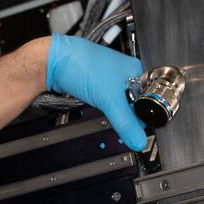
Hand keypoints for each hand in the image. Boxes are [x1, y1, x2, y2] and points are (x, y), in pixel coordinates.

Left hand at [46, 35, 147, 150]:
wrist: (53, 62)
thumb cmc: (82, 65)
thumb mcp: (109, 99)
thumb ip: (126, 123)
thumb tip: (139, 141)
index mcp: (136, 71)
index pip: (150, 99)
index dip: (145, 115)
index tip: (139, 128)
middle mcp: (125, 74)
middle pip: (135, 104)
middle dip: (128, 115)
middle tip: (120, 120)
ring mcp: (111, 80)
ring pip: (120, 104)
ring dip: (115, 112)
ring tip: (107, 110)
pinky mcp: (98, 86)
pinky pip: (107, 102)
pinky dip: (105, 109)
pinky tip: (100, 108)